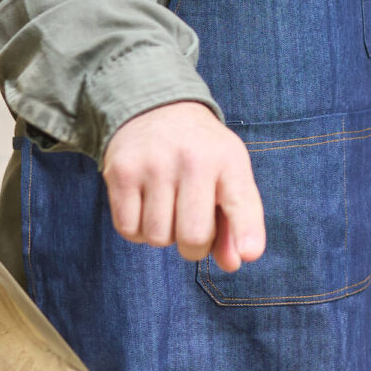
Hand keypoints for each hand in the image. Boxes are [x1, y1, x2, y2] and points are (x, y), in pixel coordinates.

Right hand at [101, 102, 265, 271]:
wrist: (155, 107)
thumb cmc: (201, 152)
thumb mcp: (229, 174)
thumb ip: (238, 221)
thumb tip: (233, 263)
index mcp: (227, 159)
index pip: (240, 203)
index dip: (246, 233)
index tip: (249, 254)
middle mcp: (192, 160)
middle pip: (194, 237)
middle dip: (195, 247)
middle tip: (192, 226)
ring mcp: (153, 165)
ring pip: (158, 238)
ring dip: (163, 236)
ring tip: (168, 208)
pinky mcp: (120, 173)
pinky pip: (129, 230)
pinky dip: (138, 231)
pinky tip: (146, 207)